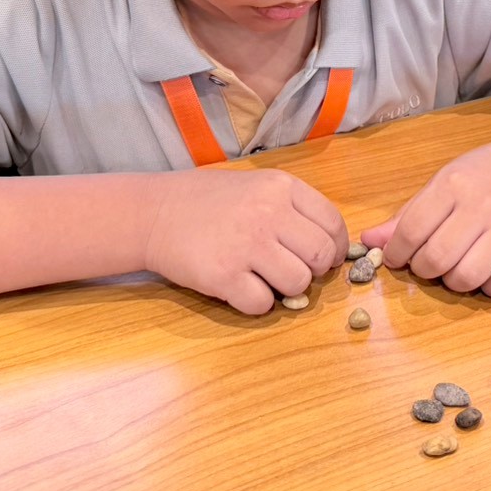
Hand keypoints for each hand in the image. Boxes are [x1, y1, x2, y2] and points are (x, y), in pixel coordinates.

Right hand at [144, 168, 347, 314]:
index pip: (333, 223)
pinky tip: (240, 287)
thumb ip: (293, 209)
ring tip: (265, 277)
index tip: (326, 259)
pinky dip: (257, 303)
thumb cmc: (209, 200)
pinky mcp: (224, 276)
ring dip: (287, 289)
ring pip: (298, 283)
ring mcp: (246, 245)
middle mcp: (268, 213)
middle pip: (321, 256)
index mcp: (281, 187)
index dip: (336, 248)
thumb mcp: (257, 186)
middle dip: (314, 270)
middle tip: (293, 269)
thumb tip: (331, 246)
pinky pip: (263, 304)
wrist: (154, 213)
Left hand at [360, 148, 490, 296]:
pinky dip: (488, 287)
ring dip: (453, 281)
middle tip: (427, 262)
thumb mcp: (440, 185)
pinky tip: (484, 272)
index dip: (396, 252)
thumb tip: (368, 241)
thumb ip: (406, 216)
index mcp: (453, 186)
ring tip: (454, 266)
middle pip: (438, 258)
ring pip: (468, 277)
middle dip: (423, 269)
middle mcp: (481, 206)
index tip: (396, 257)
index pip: (412, 229)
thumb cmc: (479, 177)